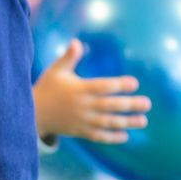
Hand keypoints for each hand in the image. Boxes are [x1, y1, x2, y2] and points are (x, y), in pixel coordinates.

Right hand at [34, 40, 149, 143]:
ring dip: (127, 122)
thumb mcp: (56, 70)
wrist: (33, 113)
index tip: (135, 83)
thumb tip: (76, 41)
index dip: (120, 85)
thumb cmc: (47, 88)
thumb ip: (69, 57)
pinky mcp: (80, 132)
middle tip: (147, 104)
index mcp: (80, 89)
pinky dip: (112, 137)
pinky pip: (98, 136)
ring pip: (108, 122)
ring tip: (143, 121)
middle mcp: (83, 106)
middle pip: (110, 106)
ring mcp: (82, 120)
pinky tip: (125, 136)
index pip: (103, 87)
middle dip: (130, 105)